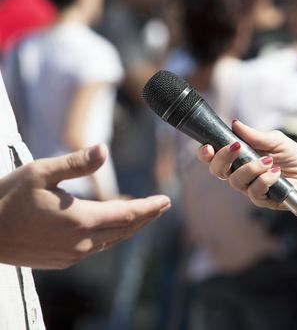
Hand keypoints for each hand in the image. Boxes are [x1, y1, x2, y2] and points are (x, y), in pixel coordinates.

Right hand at [0, 144, 170, 269]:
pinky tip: (111, 226)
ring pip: (113, 240)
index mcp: (81, 219)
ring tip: (143, 215)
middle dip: (146, 217)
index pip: (128, 213)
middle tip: (162, 206)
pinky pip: (97, 247)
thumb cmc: (7, 198)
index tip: (166, 201)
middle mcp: (82, 241)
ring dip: (131, 227)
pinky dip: (111, 235)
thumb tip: (104, 149)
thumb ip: (76, 163)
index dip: (150, 207)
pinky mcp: (63, 260)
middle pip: (126, 229)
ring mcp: (73, 254)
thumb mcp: (40, 172)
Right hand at [197, 120, 296, 210]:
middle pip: (217, 170)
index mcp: (240, 157)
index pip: (214, 157)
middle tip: (237, 148)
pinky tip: (277, 173)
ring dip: (251, 168)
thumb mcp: (276, 141)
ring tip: (269, 161)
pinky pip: (254, 191)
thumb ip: (256, 135)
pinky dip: (265, 179)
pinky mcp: (260, 199)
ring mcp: (248, 187)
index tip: (208, 146)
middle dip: (223, 158)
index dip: (206, 153)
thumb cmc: (293, 159)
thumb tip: (235, 124)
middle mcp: (240, 172)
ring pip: (235, 180)